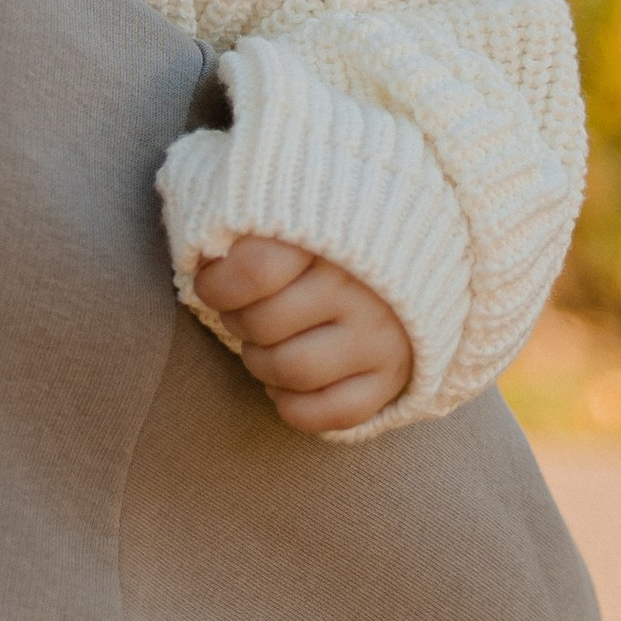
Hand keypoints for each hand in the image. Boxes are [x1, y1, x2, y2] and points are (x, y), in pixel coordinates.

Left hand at [190, 237, 415, 433]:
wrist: (417, 251)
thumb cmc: (332, 231)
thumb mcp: (293, 207)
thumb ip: (248, 220)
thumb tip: (204, 254)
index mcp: (331, 237)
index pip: (253, 269)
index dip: (217, 283)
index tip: (213, 282)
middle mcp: (360, 289)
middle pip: (264, 323)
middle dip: (238, 321)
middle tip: (245, 311)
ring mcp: (380, 338)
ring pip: (291, 370)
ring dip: (261, 363)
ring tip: (266, 344)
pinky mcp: (393, 377)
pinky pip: (329, 413)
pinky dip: (294, 404)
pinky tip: (287, 382)